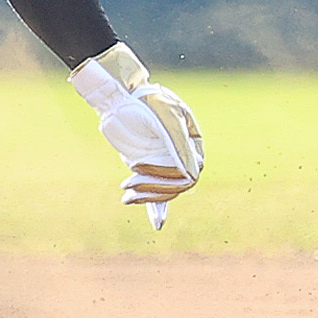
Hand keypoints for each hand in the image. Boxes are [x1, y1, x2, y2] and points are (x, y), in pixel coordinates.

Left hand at [69, 43, 203, 227]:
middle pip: (177, 184)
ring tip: (127, 197)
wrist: (124, 93)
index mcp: (193, 144)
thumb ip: (180, 145)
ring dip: (147, 196)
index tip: (139, 167)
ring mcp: (164, 162)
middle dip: (154, 188)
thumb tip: (193, 176)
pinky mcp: (148, 166)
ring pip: (165, 190)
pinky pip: (156, 190)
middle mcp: (181, 156)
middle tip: (129, 184)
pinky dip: (156, 206)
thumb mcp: (167, 117)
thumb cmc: (149, 100)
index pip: (190, 171)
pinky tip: (157, 224)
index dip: (169, 175)